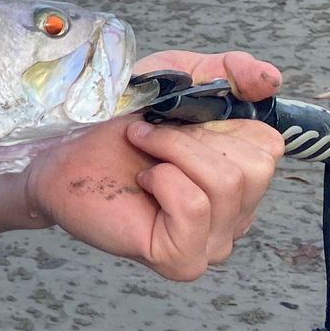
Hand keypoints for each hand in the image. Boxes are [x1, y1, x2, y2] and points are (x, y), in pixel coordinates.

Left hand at [21, 48, 285, 280]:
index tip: (178, 116)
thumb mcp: (176, 78)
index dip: (222, 120)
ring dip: (172, 152)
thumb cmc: (113, 122)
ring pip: (227, 184)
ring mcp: (211, 242)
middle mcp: (235, 214)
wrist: (59, 151)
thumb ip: (229, 72)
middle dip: (192, 137)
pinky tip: (143, 182)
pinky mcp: (180, 258)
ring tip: (142, 154)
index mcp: (241, 175)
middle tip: (151, 136)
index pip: (269, 146)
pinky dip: (164, 181)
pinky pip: (196, 207)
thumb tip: (270, 79)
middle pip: (253, 167)